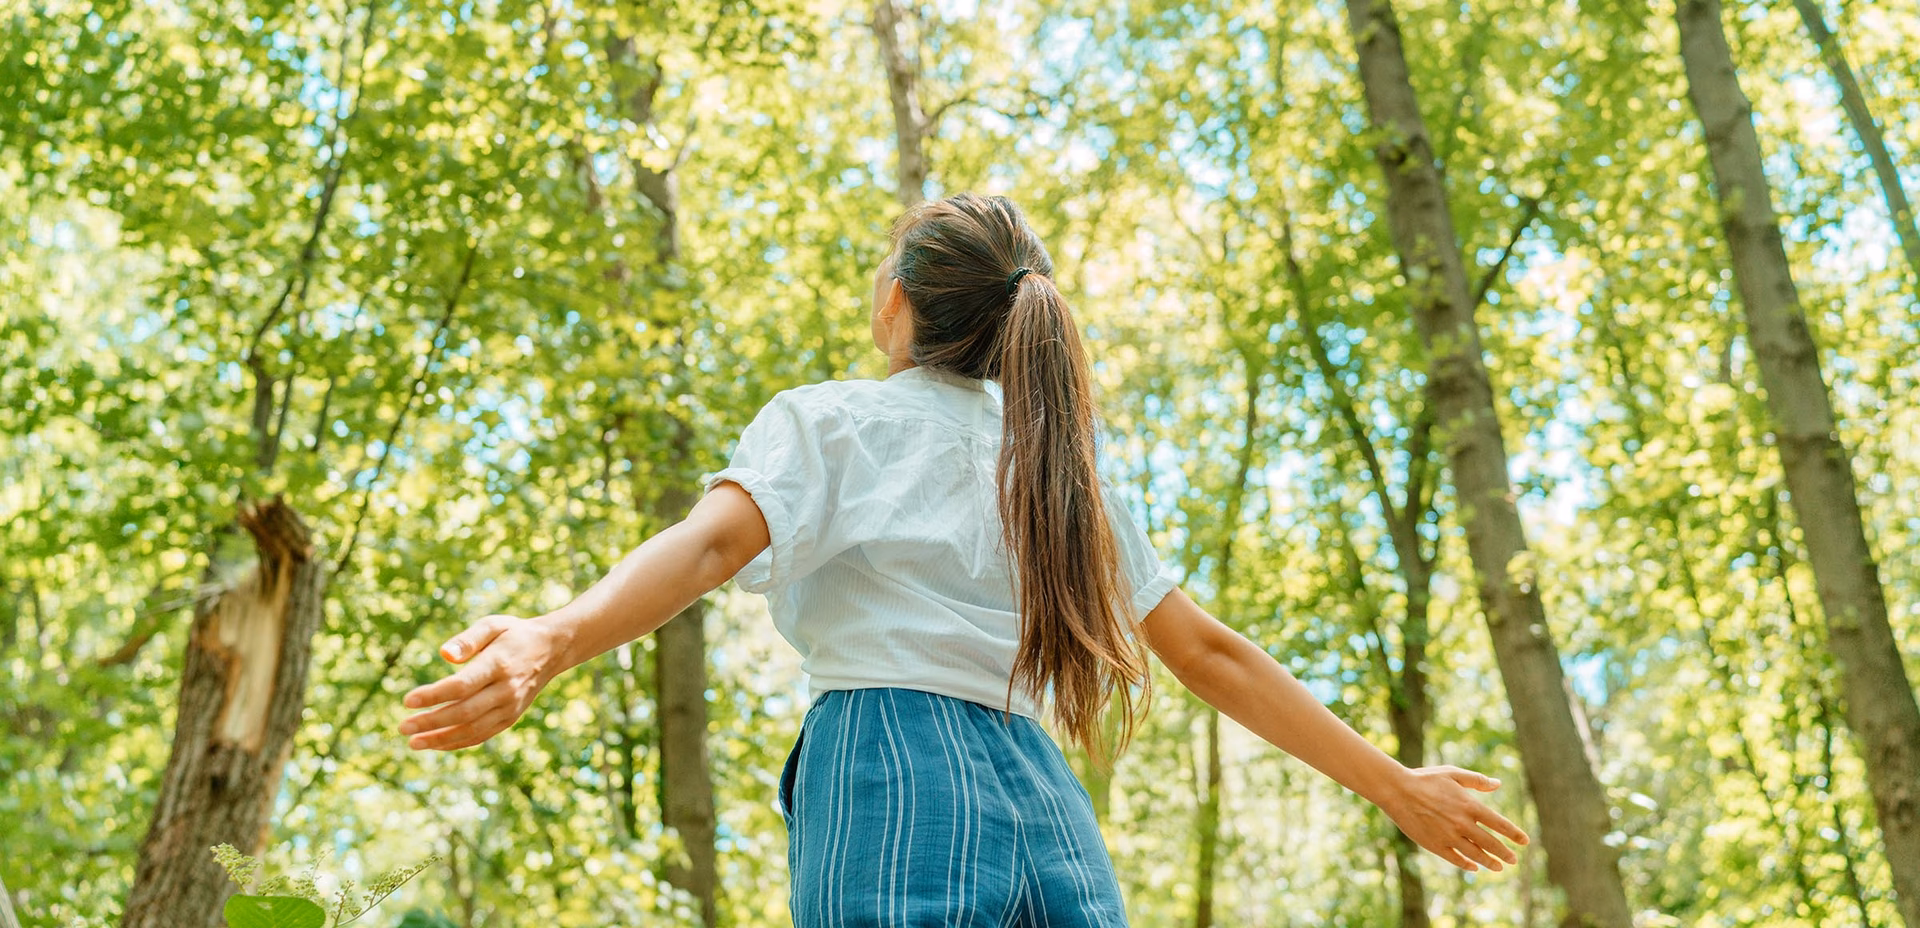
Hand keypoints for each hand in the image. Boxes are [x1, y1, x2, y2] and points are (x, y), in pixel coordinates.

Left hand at [398, 615, 561, 750]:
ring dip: (441, 739)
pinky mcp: (510, 718)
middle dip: (431, 722)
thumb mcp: (492, 625)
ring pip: (472, 729)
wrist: (551, 650)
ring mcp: (510, 707)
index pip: (462, 685)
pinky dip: (458, 742)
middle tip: (403, 727)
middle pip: (464, 712)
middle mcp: (507, 690)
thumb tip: (443, 654)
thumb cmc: (513, 634)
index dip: (433, 695)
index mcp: (499, 664)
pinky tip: (436, 743)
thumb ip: (467, 638)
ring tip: (414, 742)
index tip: (407, 700)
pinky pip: (482, 735)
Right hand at [1377, 765, 1529, 871]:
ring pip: (1475, 855)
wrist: (1397, 791)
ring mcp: (1449, 836)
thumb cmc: (1425, 779)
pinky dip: (1466, 864)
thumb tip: (1497, 784)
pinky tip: (1473, 867)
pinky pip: (1455, 859)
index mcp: (1470, 805)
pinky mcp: (1435, 845)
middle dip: (1505, 853)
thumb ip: (1477, 780)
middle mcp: (1462, 824)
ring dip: (1489, 862)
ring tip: (1498, 868)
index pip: (1500, 824)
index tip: (1525, 842)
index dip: (1514, 834)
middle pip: (1491, 843)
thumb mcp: (1453, 774)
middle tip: (1513, 860)